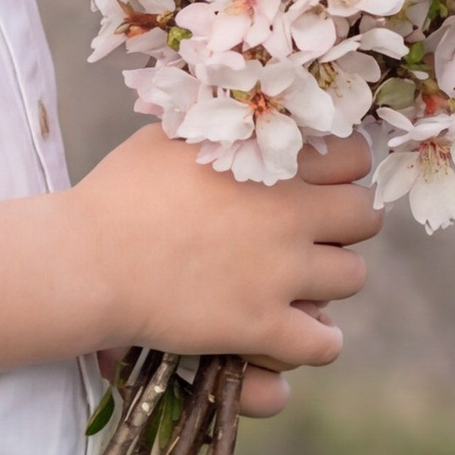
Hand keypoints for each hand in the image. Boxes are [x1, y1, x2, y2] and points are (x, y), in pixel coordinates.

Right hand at [63, 120, 377, 415]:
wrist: (89, 261)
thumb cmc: (120, 193)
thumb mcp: (172, 138)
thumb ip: (222, 129)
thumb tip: (245, 111)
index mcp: (271, 164)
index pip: (354, 159)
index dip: (343, 171)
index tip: (323, 183)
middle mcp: (288, 216)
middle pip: (365, 217)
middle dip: (345, 224)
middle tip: (314, 234)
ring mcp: (280, 274)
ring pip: (353, 277)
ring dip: (330, 280)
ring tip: (299, 282)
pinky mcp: (262, 326)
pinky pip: (325, 343)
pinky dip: (315, 341)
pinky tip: (290, 332)